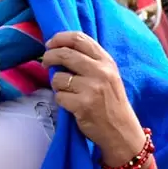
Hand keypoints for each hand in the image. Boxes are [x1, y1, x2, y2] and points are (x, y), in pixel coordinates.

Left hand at [44, 30, 147, 161]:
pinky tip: (72, 105)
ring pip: (58, 78)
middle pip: (65, 54)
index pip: (79, 38)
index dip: (60, 38)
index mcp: (107, 61)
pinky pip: (59, 97)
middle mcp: (100, 72)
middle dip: (49, 57)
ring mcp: (92, 88)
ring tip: (67, 92)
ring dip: (57, 85)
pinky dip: (62, 101)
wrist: (121, 130)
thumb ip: (91, 61)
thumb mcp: (108, 75)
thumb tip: (60, 48)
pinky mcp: (82, 105)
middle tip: (45, 62)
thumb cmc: (111, 102)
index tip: (50, 44)